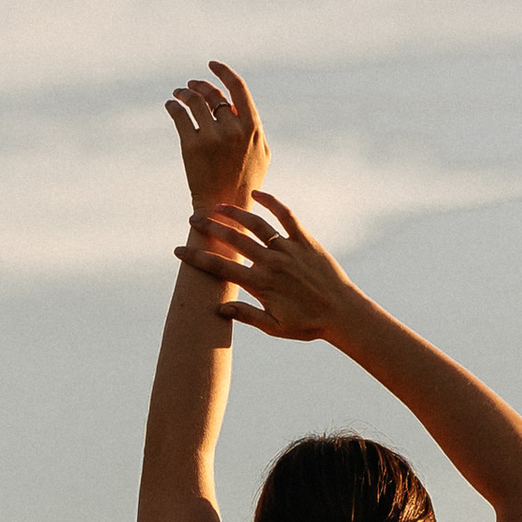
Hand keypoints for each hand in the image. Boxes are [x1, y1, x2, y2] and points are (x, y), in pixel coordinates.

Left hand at [165, 63, 268, 223]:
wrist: (224, 208)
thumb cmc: (245, 181)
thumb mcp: (261, 153)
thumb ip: (253, 127)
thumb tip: (238, 105)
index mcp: (252, 127)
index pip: (238, 88)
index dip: (223, 72)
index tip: (211, 64)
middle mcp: (233, 129)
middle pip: (212, 94)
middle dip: (199, 86)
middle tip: (189, 86)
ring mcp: (212, 138)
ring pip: (193, 101)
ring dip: (183, 93)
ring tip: (178, 94)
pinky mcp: (191, 146)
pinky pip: (179, 115)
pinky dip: (172, 106)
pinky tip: (170, 106)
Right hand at [174, 193, 358, 342]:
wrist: (343, 313)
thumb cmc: (308, 324)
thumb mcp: (274, 326)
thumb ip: (246, 316)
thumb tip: (219, 309)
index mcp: (260, 284)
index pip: (220, 268)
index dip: (196, 258)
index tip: (178, 250)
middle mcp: (272, 262)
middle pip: (233, 239)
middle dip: (209, 228)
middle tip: (193, 220)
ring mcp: (289, 249)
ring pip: (256, 224)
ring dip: (234, 213)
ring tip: (217, 206)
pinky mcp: (305, 240)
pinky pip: (286, 216)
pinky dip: (271, 202)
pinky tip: (257, 194)